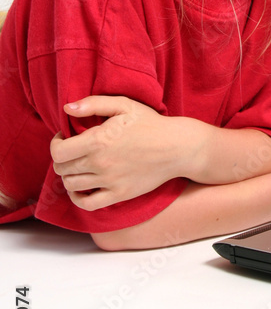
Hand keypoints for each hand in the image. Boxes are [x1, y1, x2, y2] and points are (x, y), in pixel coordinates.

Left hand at [51, 96, 182, 210]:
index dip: (55, 144)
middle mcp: (100, 164)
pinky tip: (81, 189)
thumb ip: (93, 104)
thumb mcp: (124, 105)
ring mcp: (109, 182)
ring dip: (69, 175)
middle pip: (62, 169)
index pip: (58, 152)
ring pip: (71, 185)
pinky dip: (77, 198)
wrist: (177, 147)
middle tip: (73, 150)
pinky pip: (87, 204)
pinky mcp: (119, 194)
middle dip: (62, 158)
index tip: (64, 137)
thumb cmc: (151, 124)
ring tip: (79, 165)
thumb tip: (67, 108)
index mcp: (98, 141)